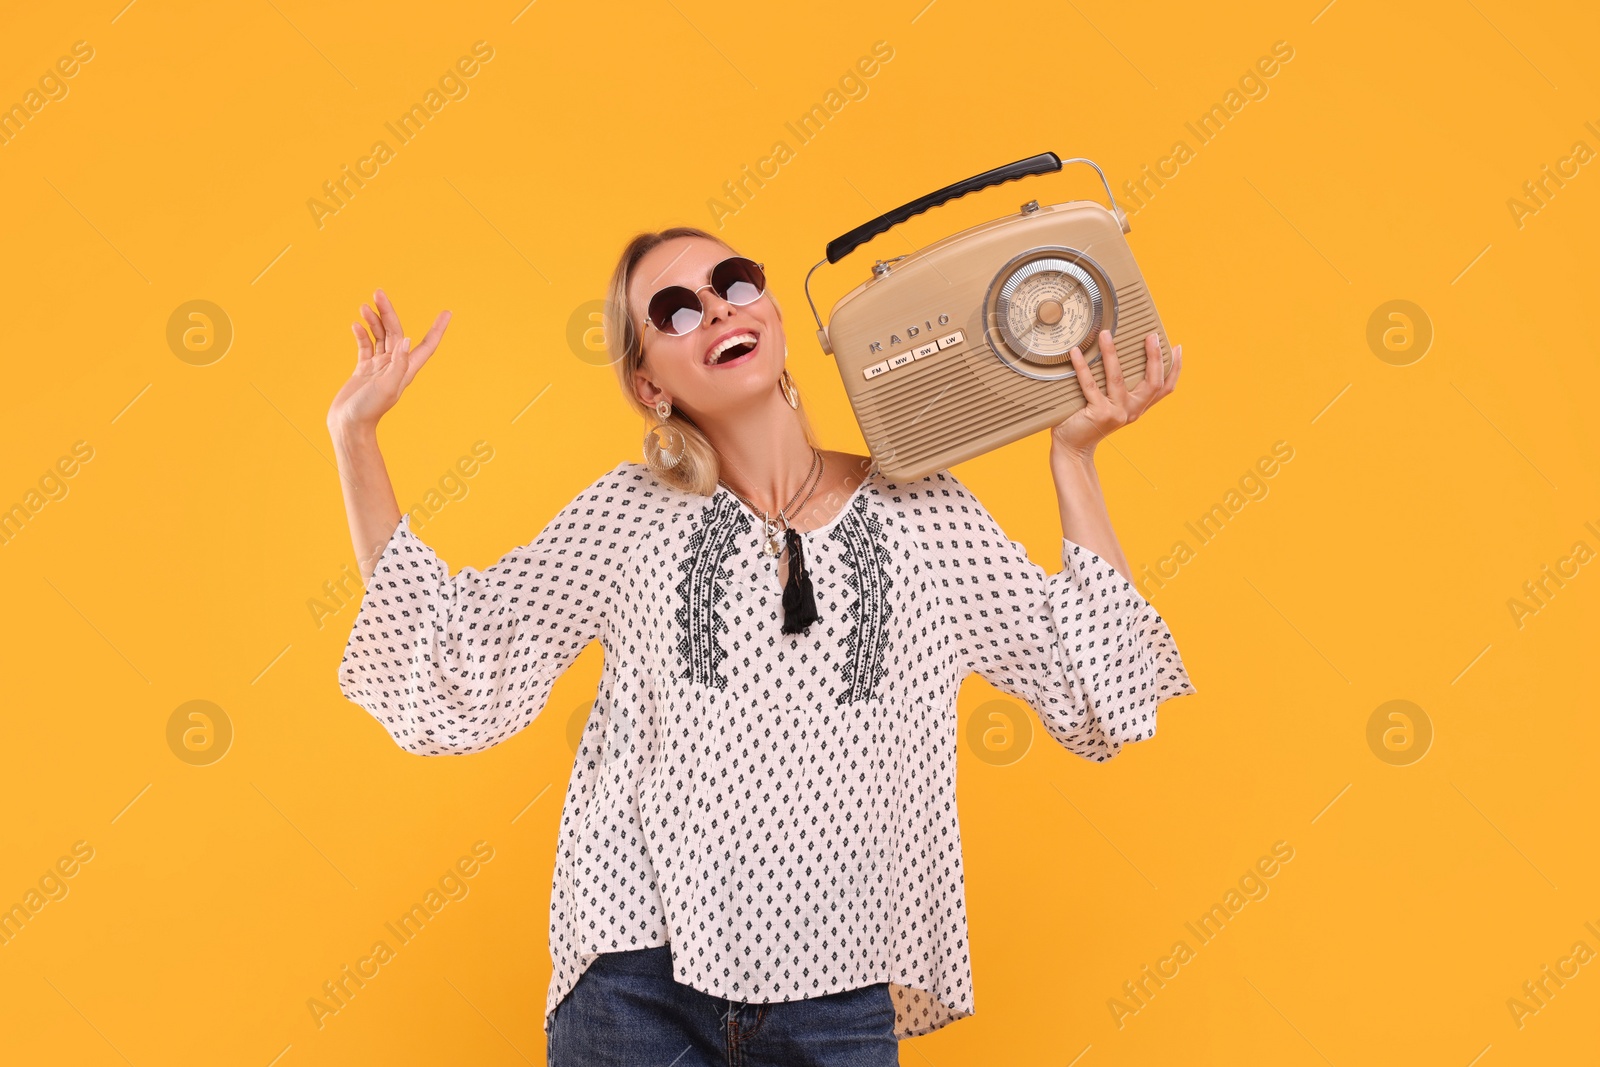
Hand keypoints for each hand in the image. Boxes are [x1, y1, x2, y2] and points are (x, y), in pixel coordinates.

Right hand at [327, 289, 450, 434]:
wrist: (348, 426)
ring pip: (380, 336)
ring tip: (365, 306)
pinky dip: (362, 334)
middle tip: (379, 292)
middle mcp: (395, 366)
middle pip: (396, 332)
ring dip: (374, 320)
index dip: (437, 329)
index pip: (426, 345)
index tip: (447, 312)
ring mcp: (379, 367)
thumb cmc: (368, 411)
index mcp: (406, 370)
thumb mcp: (386, 387)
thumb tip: (407, 339)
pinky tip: (356, 324)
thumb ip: (398, 364)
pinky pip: (366, 346)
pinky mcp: (364, 369)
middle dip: (388, 312)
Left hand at [1049, 330, 1181, 459]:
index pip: (1164, 388)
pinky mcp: (1098, 414)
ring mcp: (1116, 413)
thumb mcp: (1110, 405)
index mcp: (1138, 407)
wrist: (1072, 448)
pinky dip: (1082, 366)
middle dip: (1155, 357)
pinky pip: (1089, 385)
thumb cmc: (1088, 421)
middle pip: (1152, 383)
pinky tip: (1076, 352)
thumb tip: (1118, 353)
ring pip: (1118, 378)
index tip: (1177, 348)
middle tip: (1151, 336)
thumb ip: (1118, 388)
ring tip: (1105, 334)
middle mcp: (1131, 411)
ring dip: (1111, 353)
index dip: (1174, 369)